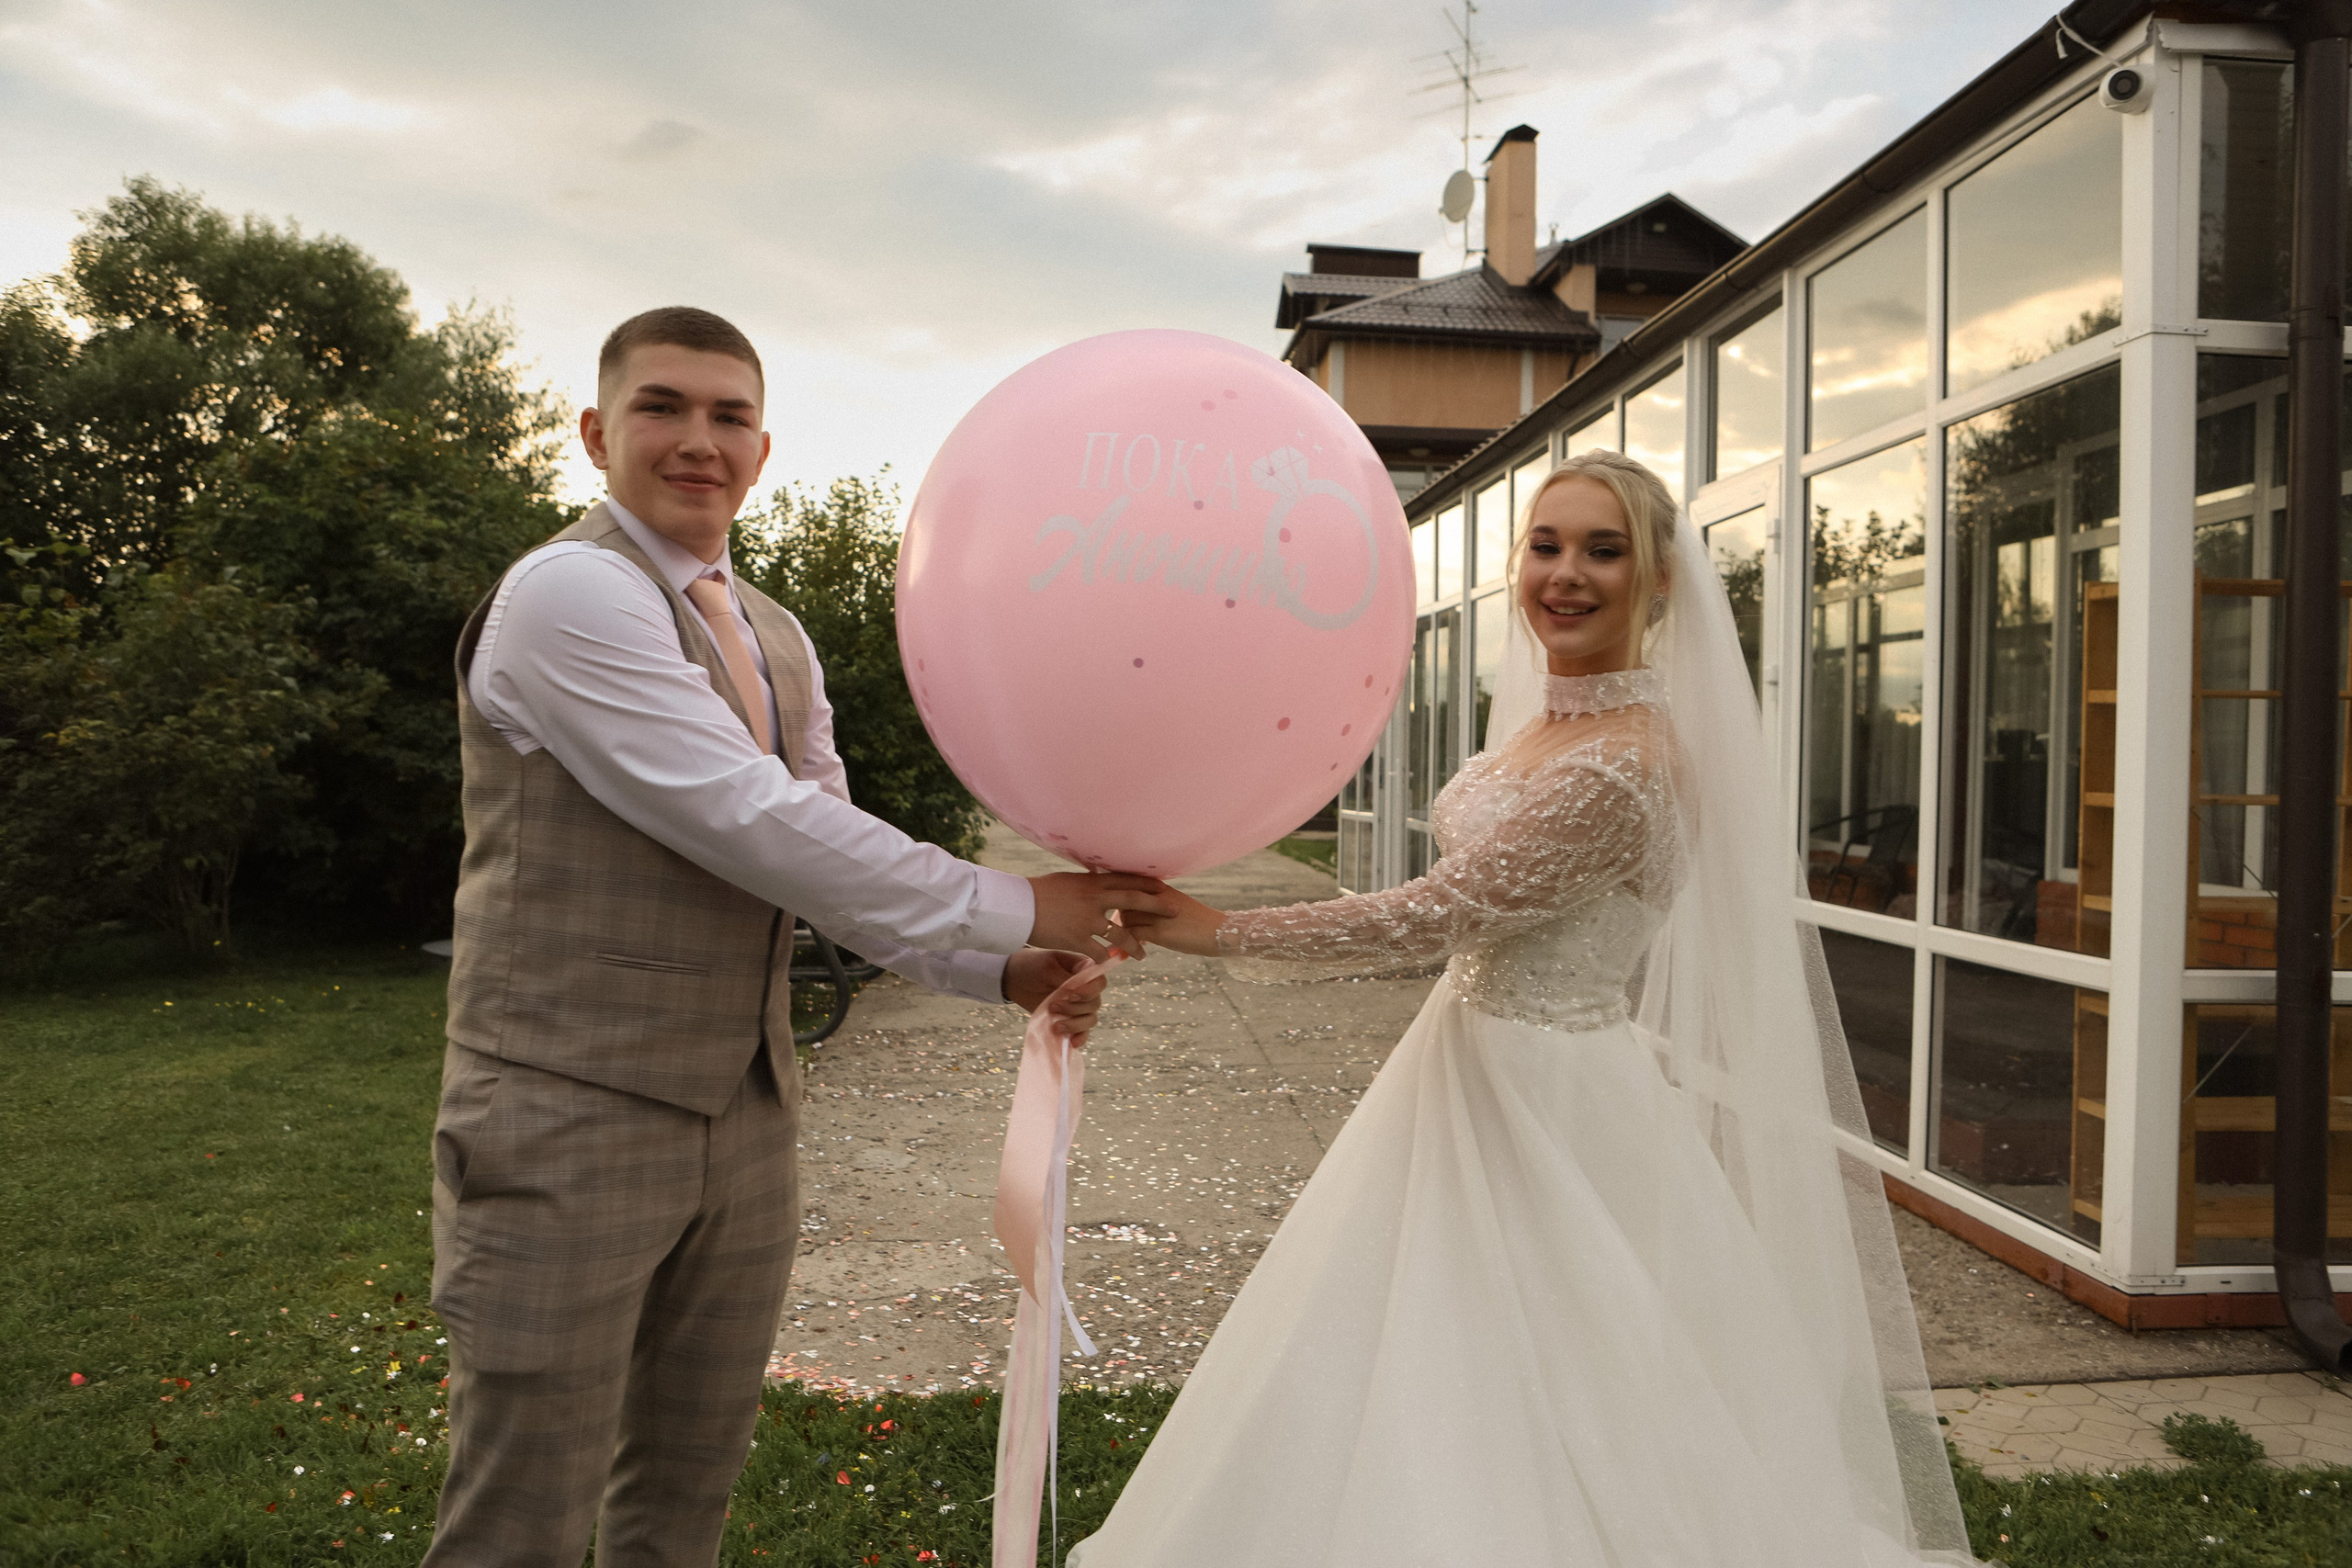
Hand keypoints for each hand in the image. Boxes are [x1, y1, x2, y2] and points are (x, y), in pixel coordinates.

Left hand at [1004, 949, 1106, 1036]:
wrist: (1013, 978)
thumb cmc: (1031, 966)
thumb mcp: (1047, 968)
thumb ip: (1065, 979)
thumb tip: (1080, 991)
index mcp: (1084, 969)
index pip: (1099, 982)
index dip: (1089, 992)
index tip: (1071, 996)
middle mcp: (1085, 988)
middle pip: (1095, 1003)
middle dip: (1075, 1008)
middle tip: (1053, 1007)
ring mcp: (1078, 1005)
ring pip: (1090, 1019)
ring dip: (1075, 1025)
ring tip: (1055, 1026)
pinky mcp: (1070, 1019)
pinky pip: (1083, 1032)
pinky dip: (1080, 1037)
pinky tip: (1072, 1043)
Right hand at [1026, 872, 1173, 959]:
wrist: (1019, 906)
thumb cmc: (1040, 891)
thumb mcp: (1067, 880)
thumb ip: (1086, 882)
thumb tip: (1096, 876)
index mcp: (1093, 882)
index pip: (1128, 880)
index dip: (1148, 884)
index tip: (1165, 887)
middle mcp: (1095, 899)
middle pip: (1135, 901)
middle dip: (1158, 907)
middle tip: (1176, 913)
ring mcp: (1088, 920)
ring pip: (1121, 933)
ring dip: (1135, 945)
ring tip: (1143, 955)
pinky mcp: (1077, 939)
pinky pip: (1099, 952)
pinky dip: (1107, 959)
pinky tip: (1111, 965)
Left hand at [1116, 885, 1226, 956]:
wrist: (1218, 931)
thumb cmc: (1197, 920)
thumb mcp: (1174, 904)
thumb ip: (1155, 903)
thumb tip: (1134, 911)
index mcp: (1160, 888)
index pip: (1127, 885)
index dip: (1117, 896)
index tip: (1110, 905)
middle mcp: (1156, 897)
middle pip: (1122, 902)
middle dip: (1118, 916)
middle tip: (1118, 929)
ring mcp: (1157, 914)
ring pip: (1124, 919)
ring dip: (1122, 931)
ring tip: (1127, 942)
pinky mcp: (1159, 932)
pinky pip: (1131, 936)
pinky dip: (1126, 945)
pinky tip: (1130, 953)